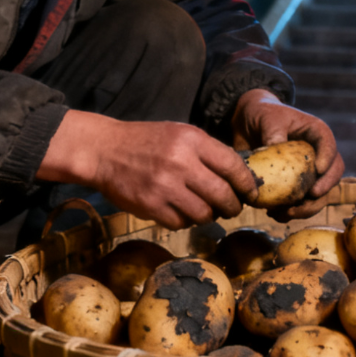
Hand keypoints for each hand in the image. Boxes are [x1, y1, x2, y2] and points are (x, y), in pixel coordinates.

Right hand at [37, 110, 256, 228]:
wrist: (105, 150)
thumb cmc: (147, 142)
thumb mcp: (180, 134)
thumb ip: (207, 152)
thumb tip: (239, 177)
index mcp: (192, 140)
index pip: (233, 166)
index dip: (246, 184)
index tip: (251, 193)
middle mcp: (180, 162)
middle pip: (222, 195)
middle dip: (232, 206)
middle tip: (231, 208)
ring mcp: (164, 186)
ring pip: (203, 214)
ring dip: (208, 216)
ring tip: (204, 210)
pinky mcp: (150, 206)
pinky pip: (180, 223)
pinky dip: (184, 221)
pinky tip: (180, 211)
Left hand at [230, 88, 344, 218]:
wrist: (248, 126)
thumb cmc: (262, 115)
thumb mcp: (267, 118)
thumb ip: (274, 132)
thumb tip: (275, 148)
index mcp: (316, 134)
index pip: (329, 145)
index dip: (328, 159)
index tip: (317, 170)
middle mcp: (318, 155)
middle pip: (332, 175)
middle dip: (323, 189)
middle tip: (309, 198)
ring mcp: (308, 173)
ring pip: (319, 195)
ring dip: (307, 208)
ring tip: (287, 212)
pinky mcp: (295, 186)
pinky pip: (300, 204)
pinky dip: (290, 212)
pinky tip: (275, 214)